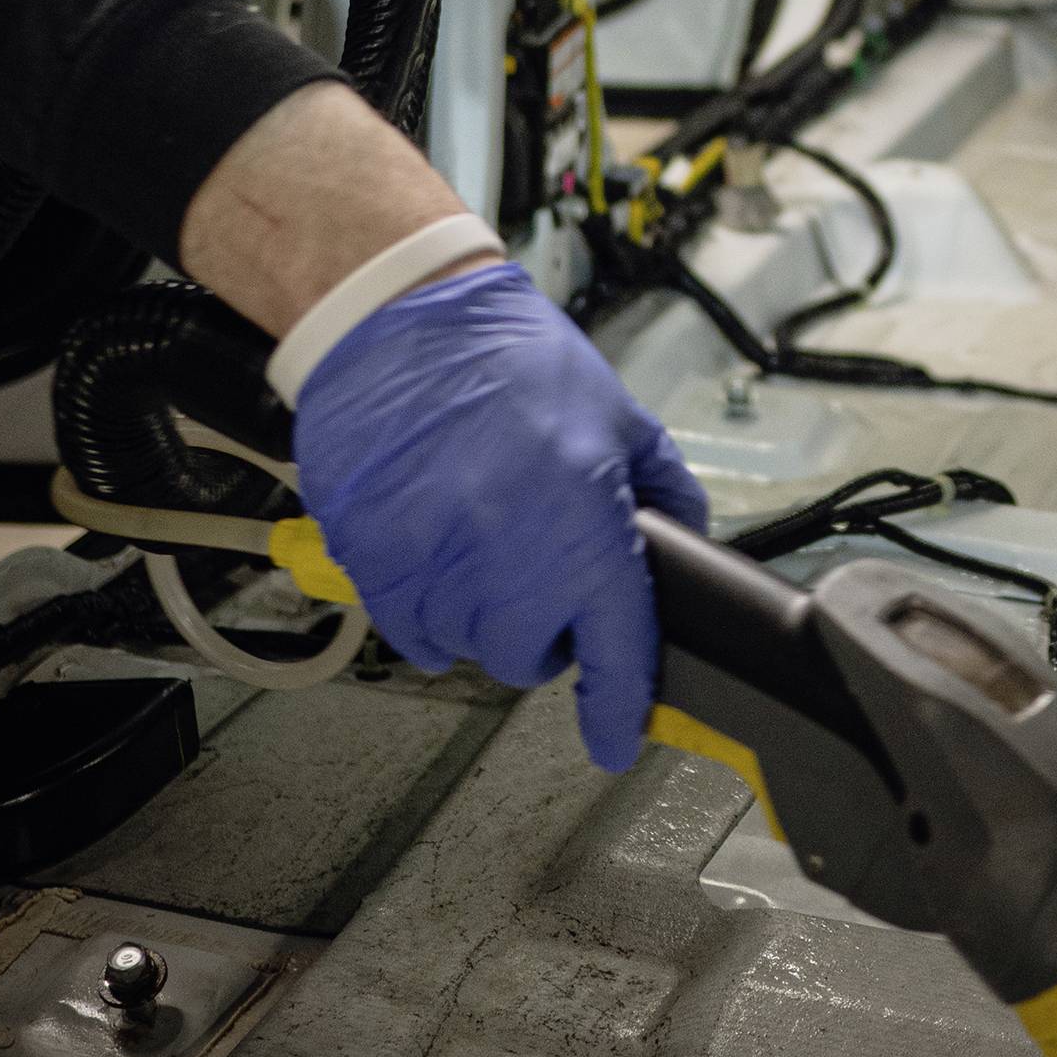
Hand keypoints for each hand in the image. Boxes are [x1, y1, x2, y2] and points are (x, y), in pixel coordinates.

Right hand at [289, 259, 710, 769]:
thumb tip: (684, 537)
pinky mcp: (371, 561)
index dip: (618, 709)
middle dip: (543, 627)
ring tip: (480, 533)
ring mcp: (432, 565)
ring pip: (464, 644)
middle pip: (529, 658)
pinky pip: (406, 628)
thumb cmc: (509, 356)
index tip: (617, 737)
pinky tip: (436, 543)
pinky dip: (425, 604)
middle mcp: (506, 559)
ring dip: (479, 611)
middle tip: (538, 569)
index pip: (613, 652)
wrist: (403, 318)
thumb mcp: (616, 412)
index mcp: (582, 526)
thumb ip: (660, 486)